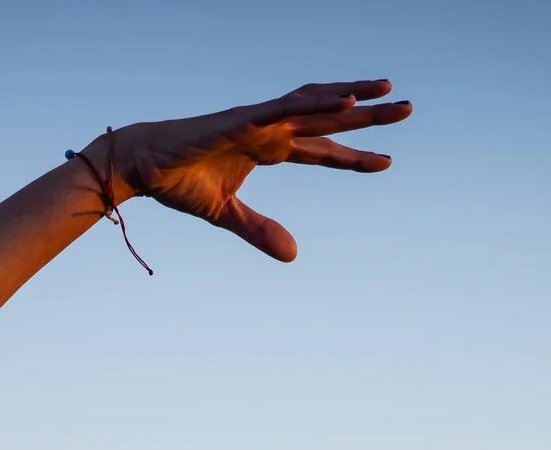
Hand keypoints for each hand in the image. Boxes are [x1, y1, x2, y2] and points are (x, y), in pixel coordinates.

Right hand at [97, 80, 410, 261]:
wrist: (142, 165)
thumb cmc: (179, 181)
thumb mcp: (227, 215)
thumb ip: (260, 231)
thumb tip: (294, 257)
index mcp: (268, 149)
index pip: (321, 152)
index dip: (354, 156)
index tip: (387, 162)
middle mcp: (270, 129)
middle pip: (329, 121)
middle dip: (369, 116)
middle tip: (408, 109)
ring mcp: (258, 121)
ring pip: (313, 105)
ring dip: (351, 98)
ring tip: (385, 90)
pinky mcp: (242, 120)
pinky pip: (285, 109)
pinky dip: (315, 104)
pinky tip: (345, 100)